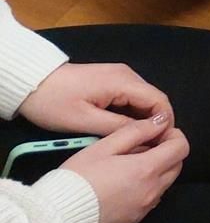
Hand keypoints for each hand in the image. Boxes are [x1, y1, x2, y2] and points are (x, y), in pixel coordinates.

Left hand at [18, 63, 172, 135]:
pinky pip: (131, 96)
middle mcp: (127, 75)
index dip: (165, 122)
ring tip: (139, 141)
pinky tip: (125, 129)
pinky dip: (133, 113)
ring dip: (144, 119)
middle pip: (153, 99)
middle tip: (150, 147)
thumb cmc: (54, 103)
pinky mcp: (111, 79)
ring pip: (143, 98)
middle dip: (156, 122)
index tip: (161, 143)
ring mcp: (119, 75)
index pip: (159, 100)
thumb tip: (147, 133)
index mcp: (123, 82)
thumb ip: (118, 126)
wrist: (31, 83)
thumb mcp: (84, 121)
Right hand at [62, 116, 188, 222]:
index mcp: (147, 169)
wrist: (58, 219)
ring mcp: (145, 208)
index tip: (156, 133)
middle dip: (167, 152)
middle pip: (176, 165)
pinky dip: (146, 187)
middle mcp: (152, 191)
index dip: (173, 135)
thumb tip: (160, 121)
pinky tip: (122, 184)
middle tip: (141, 147)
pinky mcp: (134, 221)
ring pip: (165, 183)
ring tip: (128, 165)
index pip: (182, 148)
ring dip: (157, 170)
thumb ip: (136, 131)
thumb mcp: (104, 147)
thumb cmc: (78, 178)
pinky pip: (151, 199)